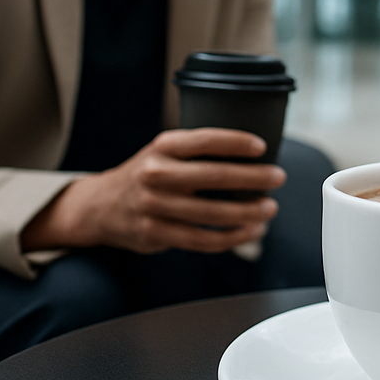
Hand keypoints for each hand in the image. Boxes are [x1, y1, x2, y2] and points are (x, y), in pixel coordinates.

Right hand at [22, 128, 283, 254]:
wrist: (101, 206)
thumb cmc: (146, 174)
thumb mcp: (162, 151)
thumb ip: (196, 151)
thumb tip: (253, 155)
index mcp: (163, 146)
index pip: (205, 140)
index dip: (236, 142)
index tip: (262, 147)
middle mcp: (156, 173)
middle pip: (214, 177)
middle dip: (253, 178)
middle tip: (278, 177)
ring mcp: (154, 206)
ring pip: (212, 213)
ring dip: (247, 213)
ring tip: (269, 209)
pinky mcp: (156, 233)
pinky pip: (202, 240)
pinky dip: (232, 238)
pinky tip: (250, 232)